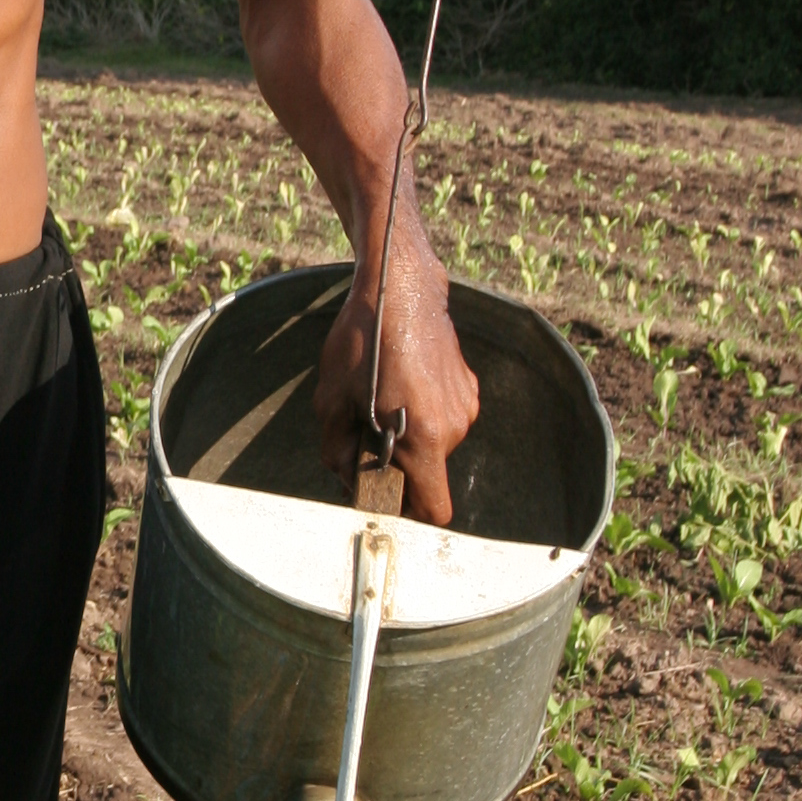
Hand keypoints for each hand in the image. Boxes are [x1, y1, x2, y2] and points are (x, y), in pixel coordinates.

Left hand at [317, 220, 478, 526]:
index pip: (435, 509)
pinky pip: (443, 420)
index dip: (408, 514)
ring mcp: (465, 408)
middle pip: (428, 475)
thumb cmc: (363, 341)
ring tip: (382, 400)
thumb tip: (345, 479)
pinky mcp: (468, 389)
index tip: (383, 496)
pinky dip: (421, 415)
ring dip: (409, 437)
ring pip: (433, 446)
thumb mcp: (333, 398)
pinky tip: (400, 384)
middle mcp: (453, 428)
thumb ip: (336, 450)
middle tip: (366, 431)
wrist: (400, 287)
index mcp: (424, 438)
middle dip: (397, 466)